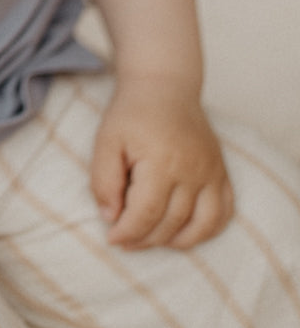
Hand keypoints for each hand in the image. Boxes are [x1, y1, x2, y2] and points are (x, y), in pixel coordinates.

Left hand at [90, 77, 233, 250]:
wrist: (165, 86)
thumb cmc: (132, 114)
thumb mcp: (106, 141)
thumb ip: (104, 181)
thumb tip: (111, 218)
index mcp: (162, 162)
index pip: (146, 214)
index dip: (127, 232)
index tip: (112, 238)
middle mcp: (193, 170)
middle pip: (172, 223)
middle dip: (145, 239)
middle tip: (125, 241)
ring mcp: (212, 172)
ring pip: (203, 226)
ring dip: (176, 241)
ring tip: (152, 238)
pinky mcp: (221, 172)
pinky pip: (224, 213)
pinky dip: (207, 230)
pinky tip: (184, 231)